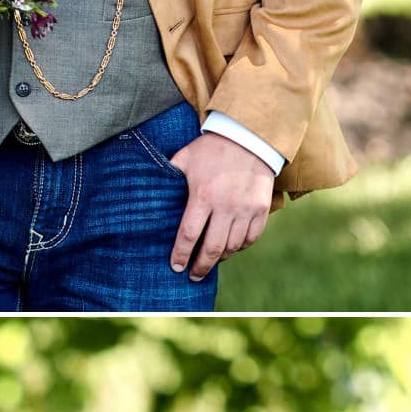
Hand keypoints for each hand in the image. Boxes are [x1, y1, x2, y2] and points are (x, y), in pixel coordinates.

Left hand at [167, 131, 274, 278]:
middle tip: (193, 276)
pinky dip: (240, 246)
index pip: (188, 236)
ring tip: (211, 261)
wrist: (248, 135)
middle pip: (211, 249)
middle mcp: (225, 206)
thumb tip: (149, 189)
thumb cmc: (211, 148)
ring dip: (220, 258)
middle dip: (200, 267)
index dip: (180, 255)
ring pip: (232, 247)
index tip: (176, 267)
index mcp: (202, 196)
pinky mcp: (261, 208)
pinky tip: (231, 247)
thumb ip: (169, 175)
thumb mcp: (185, 158)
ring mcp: (246, 209)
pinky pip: (251, 238)